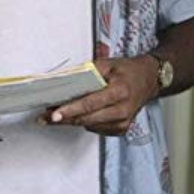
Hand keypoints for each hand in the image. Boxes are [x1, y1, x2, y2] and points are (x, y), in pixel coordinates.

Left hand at [39, 55, 158, 135]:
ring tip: (55, 115)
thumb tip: (64, 79)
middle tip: (45, 117)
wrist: (148, 80)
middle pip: (88, 118)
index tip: (55, 114)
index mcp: (120, 91)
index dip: (71, 110)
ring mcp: (123, 122)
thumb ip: (87, 72)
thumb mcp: (107, 64)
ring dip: (72, 121)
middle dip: (65, 118)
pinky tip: (78, 115)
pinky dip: (85, 122)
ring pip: (90, 126)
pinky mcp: (121, 129)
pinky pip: (97, 129)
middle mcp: (123, 110)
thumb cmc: (127, 70)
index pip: (91, 104)